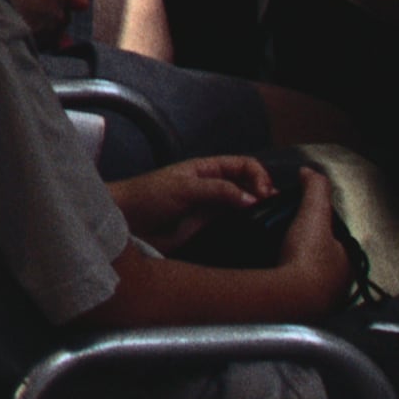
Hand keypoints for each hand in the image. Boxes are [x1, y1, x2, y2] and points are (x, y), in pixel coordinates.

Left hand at [111, 155, 272, 250]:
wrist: (124, 222)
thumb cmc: (147, 195)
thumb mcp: (184, 188)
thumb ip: (218, 190)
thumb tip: (253, 198)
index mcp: (207, 169)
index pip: (244, 165)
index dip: (259, 176)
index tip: (264, 193)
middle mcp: (213, 186)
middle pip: (249, 185)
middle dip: (264, 193)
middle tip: (273, 209)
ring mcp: (211, 208)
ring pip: (244, 207)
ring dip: (259, 212)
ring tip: (271, 222)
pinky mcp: (208, 228)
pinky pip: (234, 226)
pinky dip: (248, 228)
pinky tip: (255, 234)